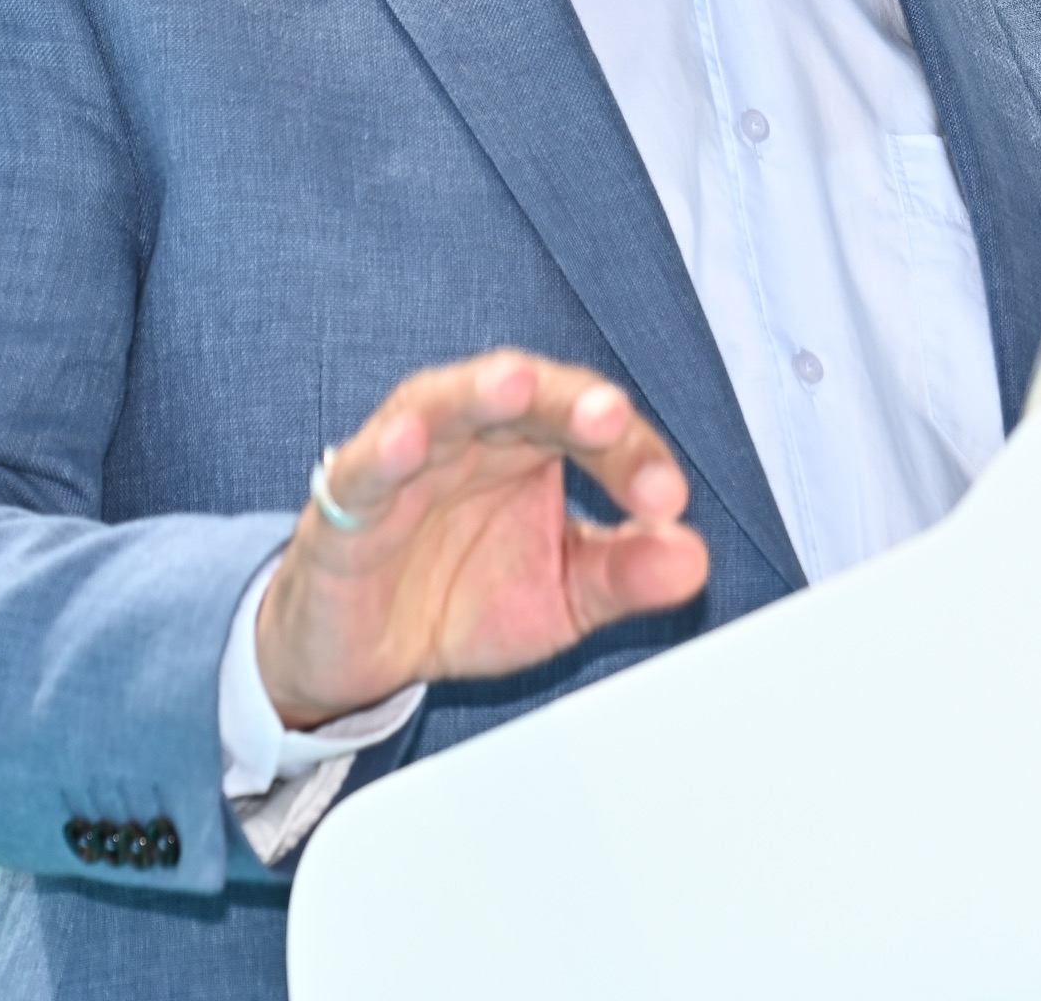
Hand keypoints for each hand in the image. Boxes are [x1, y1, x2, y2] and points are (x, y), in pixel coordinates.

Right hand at [254, 350, 709, 728]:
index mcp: (537, 447)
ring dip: (479, 394)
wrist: (367, 655)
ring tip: (515, 385)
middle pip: (528, 396)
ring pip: (443, 405)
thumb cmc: (463, 598)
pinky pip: (362, 469)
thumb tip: (694, 560)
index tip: (667, 500)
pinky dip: (384, 452)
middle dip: (570, 402)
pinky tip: (408, 443)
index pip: (596, 427)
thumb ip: (626, 574)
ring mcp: (409, 463)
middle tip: (609, 416)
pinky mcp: (347, 504)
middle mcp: (477, 438)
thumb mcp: (563, 597)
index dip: (634, 457)